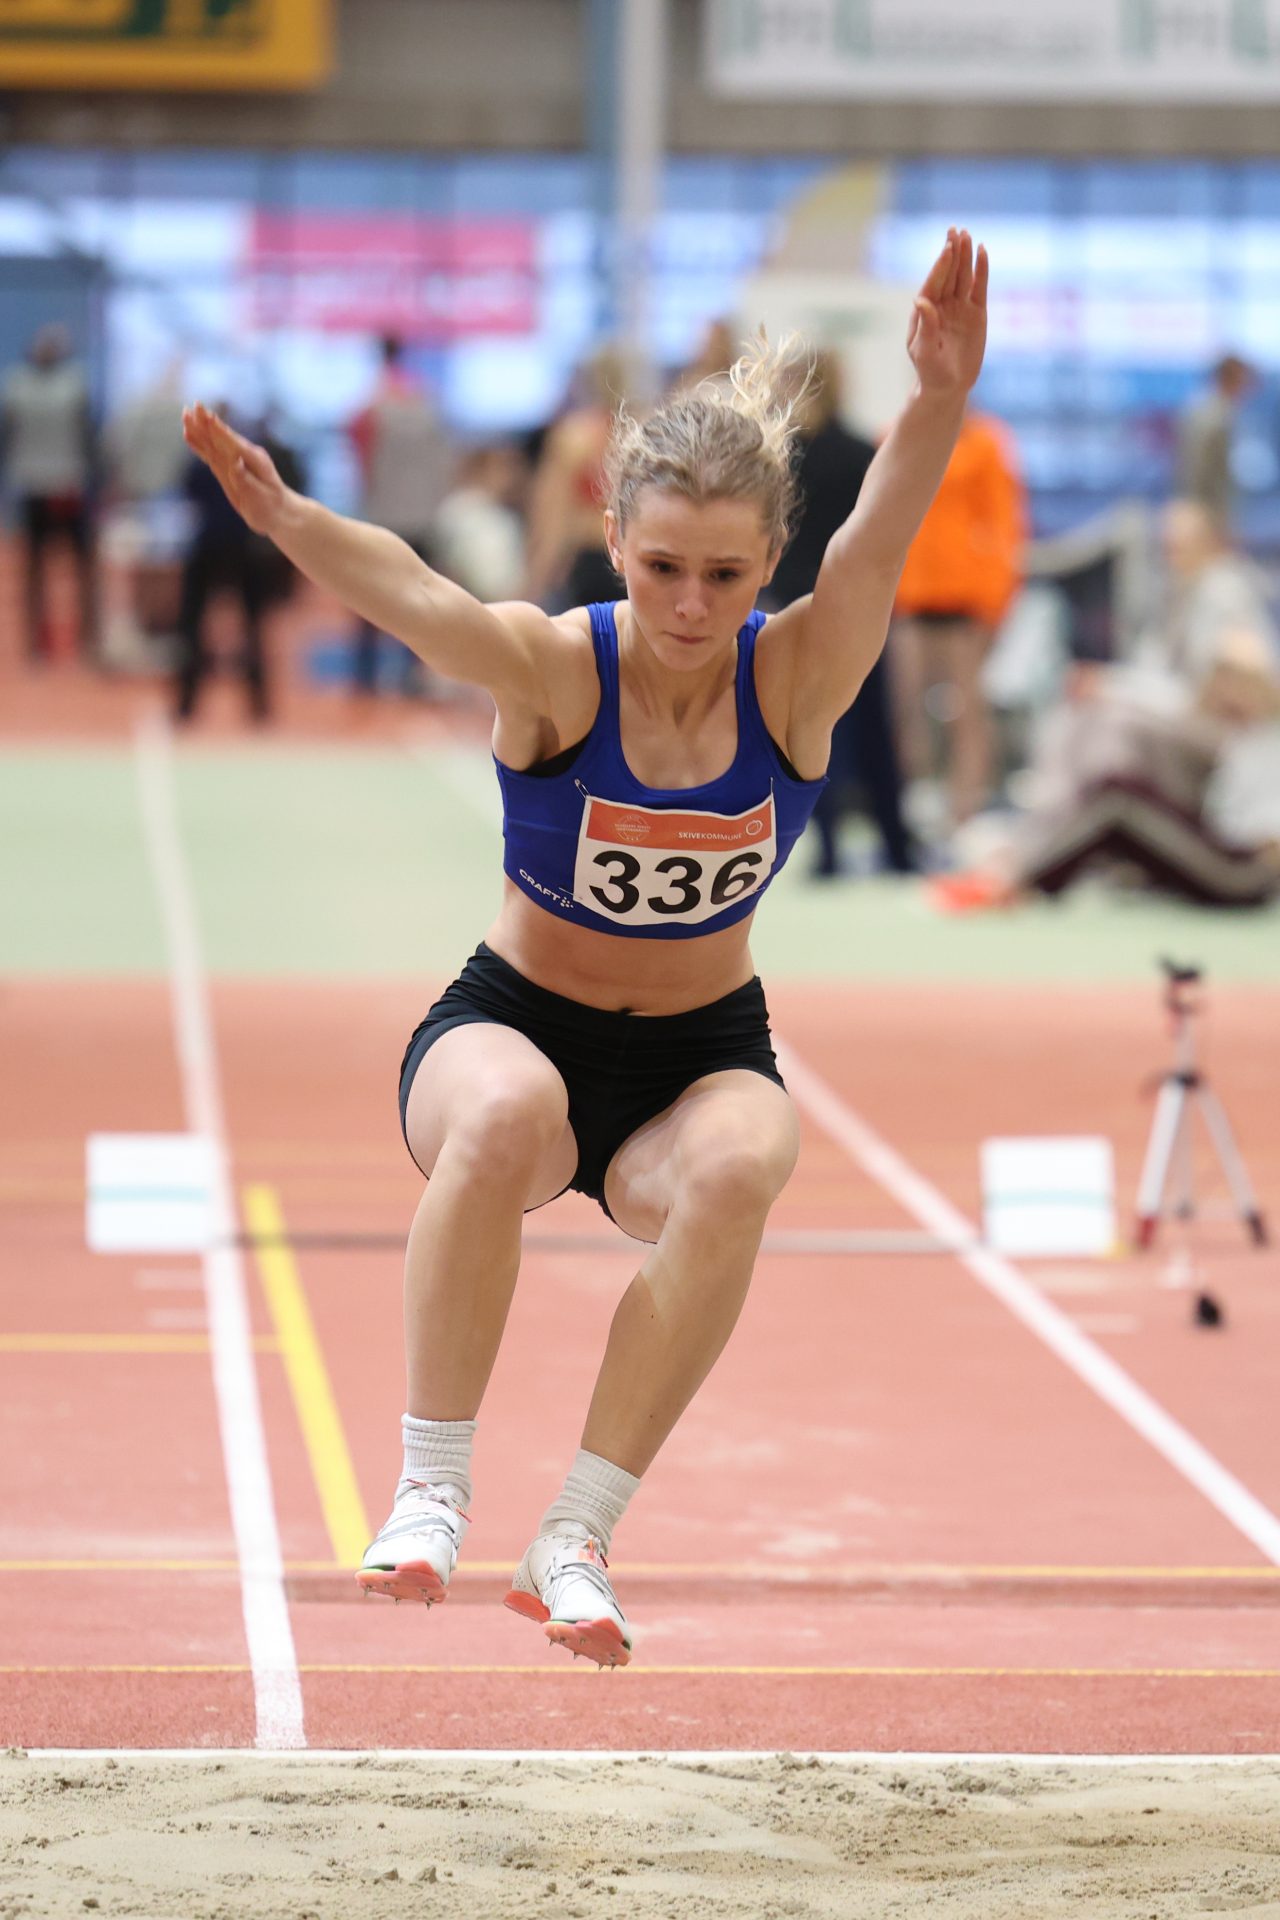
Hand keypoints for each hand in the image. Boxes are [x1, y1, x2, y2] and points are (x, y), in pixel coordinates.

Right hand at [181, 402, 289, 537]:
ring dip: (200, 428)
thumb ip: (245, 479)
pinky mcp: (230, 464)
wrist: (280, 511)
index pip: (232, 443)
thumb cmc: (271, 507)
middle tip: (193, 406)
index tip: (209, 416)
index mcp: (254, 460)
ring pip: (214, 442)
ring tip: (186, 414)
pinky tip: (188, 434)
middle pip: (221, 437)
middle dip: (206, 423)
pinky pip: (211, 452)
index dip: (219, 430)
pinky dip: (200, 443)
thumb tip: (235, 461)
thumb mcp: (260, 497)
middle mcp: (244, 455)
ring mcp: (237, 458)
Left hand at [907, 228, 987, 397]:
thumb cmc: (931, 371)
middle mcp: (942, 304)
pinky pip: (979, 287)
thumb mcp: (925, 352)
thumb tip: (920, 299)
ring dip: (965, 256)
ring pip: (963, 276)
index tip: (947, 248)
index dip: (940, 266)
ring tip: (967, 234)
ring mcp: (959, 307)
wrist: (949, 386)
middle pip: (948, 274)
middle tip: (955, 230)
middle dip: (952, 253)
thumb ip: (925, 326)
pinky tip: (983, 252)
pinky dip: (981, 270)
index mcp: (925, 311)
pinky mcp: (976, 312)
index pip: (933, 284)